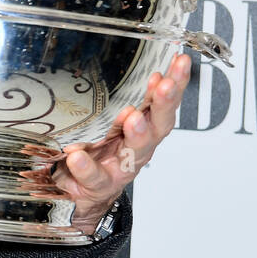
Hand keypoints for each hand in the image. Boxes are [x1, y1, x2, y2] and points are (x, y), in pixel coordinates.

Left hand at [50, 52, 191, 234]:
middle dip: (164, 103)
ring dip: (138, 133)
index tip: (179, 62)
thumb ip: (112, 101)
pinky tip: (77, 155)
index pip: (161, 102)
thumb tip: (114, 68)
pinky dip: (86, 166)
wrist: (80, 195)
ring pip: (136, 151)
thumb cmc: (93, 152)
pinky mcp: (98, 185)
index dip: (174, 83)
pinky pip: (94, 176)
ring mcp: (120, 167)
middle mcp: (136, 146)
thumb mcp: (104, 122)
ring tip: (132, 118)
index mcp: (140, 126)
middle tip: (165, 85)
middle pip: (159, 124)